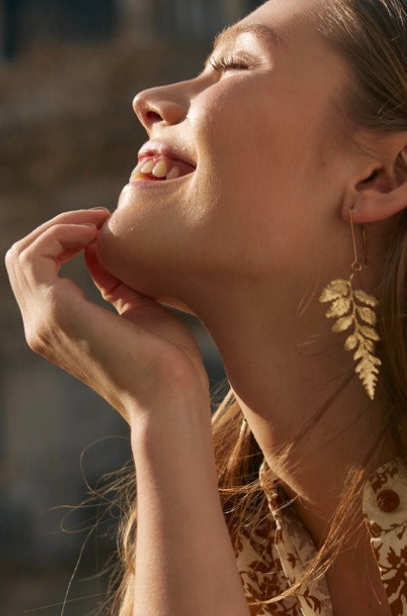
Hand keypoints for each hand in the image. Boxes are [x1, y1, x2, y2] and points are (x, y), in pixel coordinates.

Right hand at [5, 208, 210, 423]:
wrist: (174, 397)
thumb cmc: (169, 363)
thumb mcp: (139, 309)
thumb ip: (113, 282)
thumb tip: (98, 250)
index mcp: (60, 328)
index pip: (39, 271)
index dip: (66, 239)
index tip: (105, 227)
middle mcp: (42, 327)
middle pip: (24, 258)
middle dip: (60, 227)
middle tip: (102, 218)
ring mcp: (44, 321)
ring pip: (23, 254)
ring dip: (60, 225)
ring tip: (100, 221)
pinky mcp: (56, 312)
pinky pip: (35, 257)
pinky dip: (60, 233)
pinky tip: (95, 233)